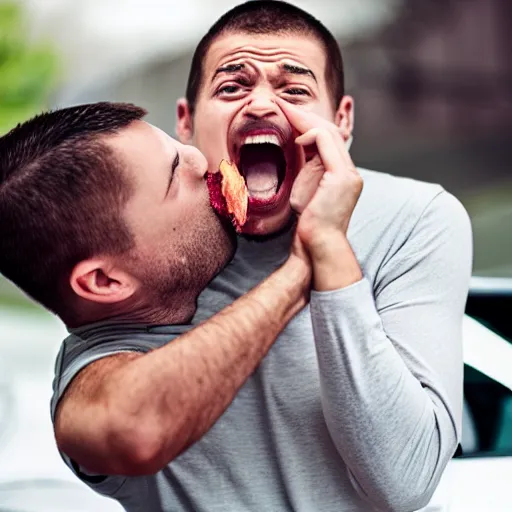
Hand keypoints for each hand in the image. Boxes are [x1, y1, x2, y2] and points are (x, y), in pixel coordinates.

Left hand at [276, 99, 362, 254]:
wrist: (319, 243)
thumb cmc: (309, 223)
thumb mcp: (307, 189)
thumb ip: (309, 168)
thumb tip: (299, 148)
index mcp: (342, 173)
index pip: (327, 140)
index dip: (307, 124)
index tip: (287, 114)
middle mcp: (349, 171)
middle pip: (330, 131)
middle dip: (304, 116)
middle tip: (283, 104)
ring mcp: (349, 173)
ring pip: (329, 133)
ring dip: (304, 119)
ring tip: (284, 110)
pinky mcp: (343, 176)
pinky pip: (326, 143)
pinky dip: (309, 136)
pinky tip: (295, 139)